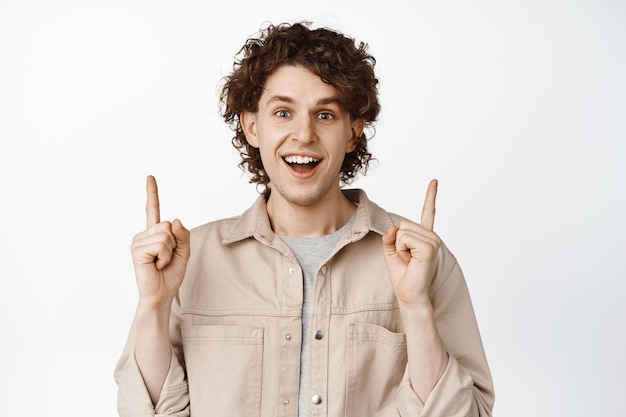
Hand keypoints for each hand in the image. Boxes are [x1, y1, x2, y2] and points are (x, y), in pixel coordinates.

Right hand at [130, 175, 189, 308]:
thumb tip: (175, 220)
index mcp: (154, 234)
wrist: (161, 295)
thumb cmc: (170, 275)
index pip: (152, 210)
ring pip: (166, 235)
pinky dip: (164, 256)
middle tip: (165, 260)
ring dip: (169, 252)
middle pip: (169, 226)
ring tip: (159, 263)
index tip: (150, 177)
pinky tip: (155, 266)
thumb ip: (183, 235)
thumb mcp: (184, 253)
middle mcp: (143, 235)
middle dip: (175, 244)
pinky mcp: (137, 250)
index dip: (152, 193)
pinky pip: (161, 244)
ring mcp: (138, 242)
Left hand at [382, 179, 440, 306]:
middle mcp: (432, 237)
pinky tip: (412, 261)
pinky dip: (402, 250)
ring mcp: (433, 241)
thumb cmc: (403, 275)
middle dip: (397, 242)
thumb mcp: (390, 251)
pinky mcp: (429, 247)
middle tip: (406, 259)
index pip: (428, 212)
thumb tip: (394, 227)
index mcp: (424, 236)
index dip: (430, 196)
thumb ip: (390, 236)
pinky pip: (405, 238)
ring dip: (399, 247)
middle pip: (403, 224)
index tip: (434, 181)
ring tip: (409, 260)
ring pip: (403, 231)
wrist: (409, 294)